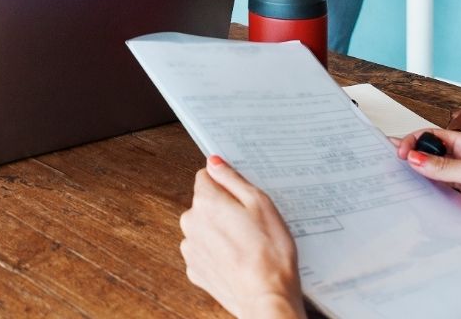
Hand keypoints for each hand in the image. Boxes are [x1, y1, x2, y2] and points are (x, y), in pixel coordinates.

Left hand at [179, 156, 306, 318]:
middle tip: (250, 224)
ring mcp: (190, 248)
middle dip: (223, 209)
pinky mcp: (195, 270)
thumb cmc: (269, 255)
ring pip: (204, 228)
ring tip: (247, 245)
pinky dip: (218, 253)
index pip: (205, 176)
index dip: (226, 184)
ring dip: (220, 232)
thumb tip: (215, 162)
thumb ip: (233, 179)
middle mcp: (191, 223)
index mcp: (205, 202)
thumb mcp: (261, 204)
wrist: (266, 298)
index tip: (240, 196)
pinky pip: (204, 251)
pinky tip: (238, 260)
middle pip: (204, 203)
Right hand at [394, 129, 460, 213]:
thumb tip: (416, 158)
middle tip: (390, 161)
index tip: (400, 153)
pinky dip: (430, 187)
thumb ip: (446, 167)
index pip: (433, 135)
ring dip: (420, 171)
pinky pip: (444, 186)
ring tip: (398, 175)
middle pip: (432, 151)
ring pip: (436, 169)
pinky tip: (420, 191)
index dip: (414, 141)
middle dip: (411, 154)